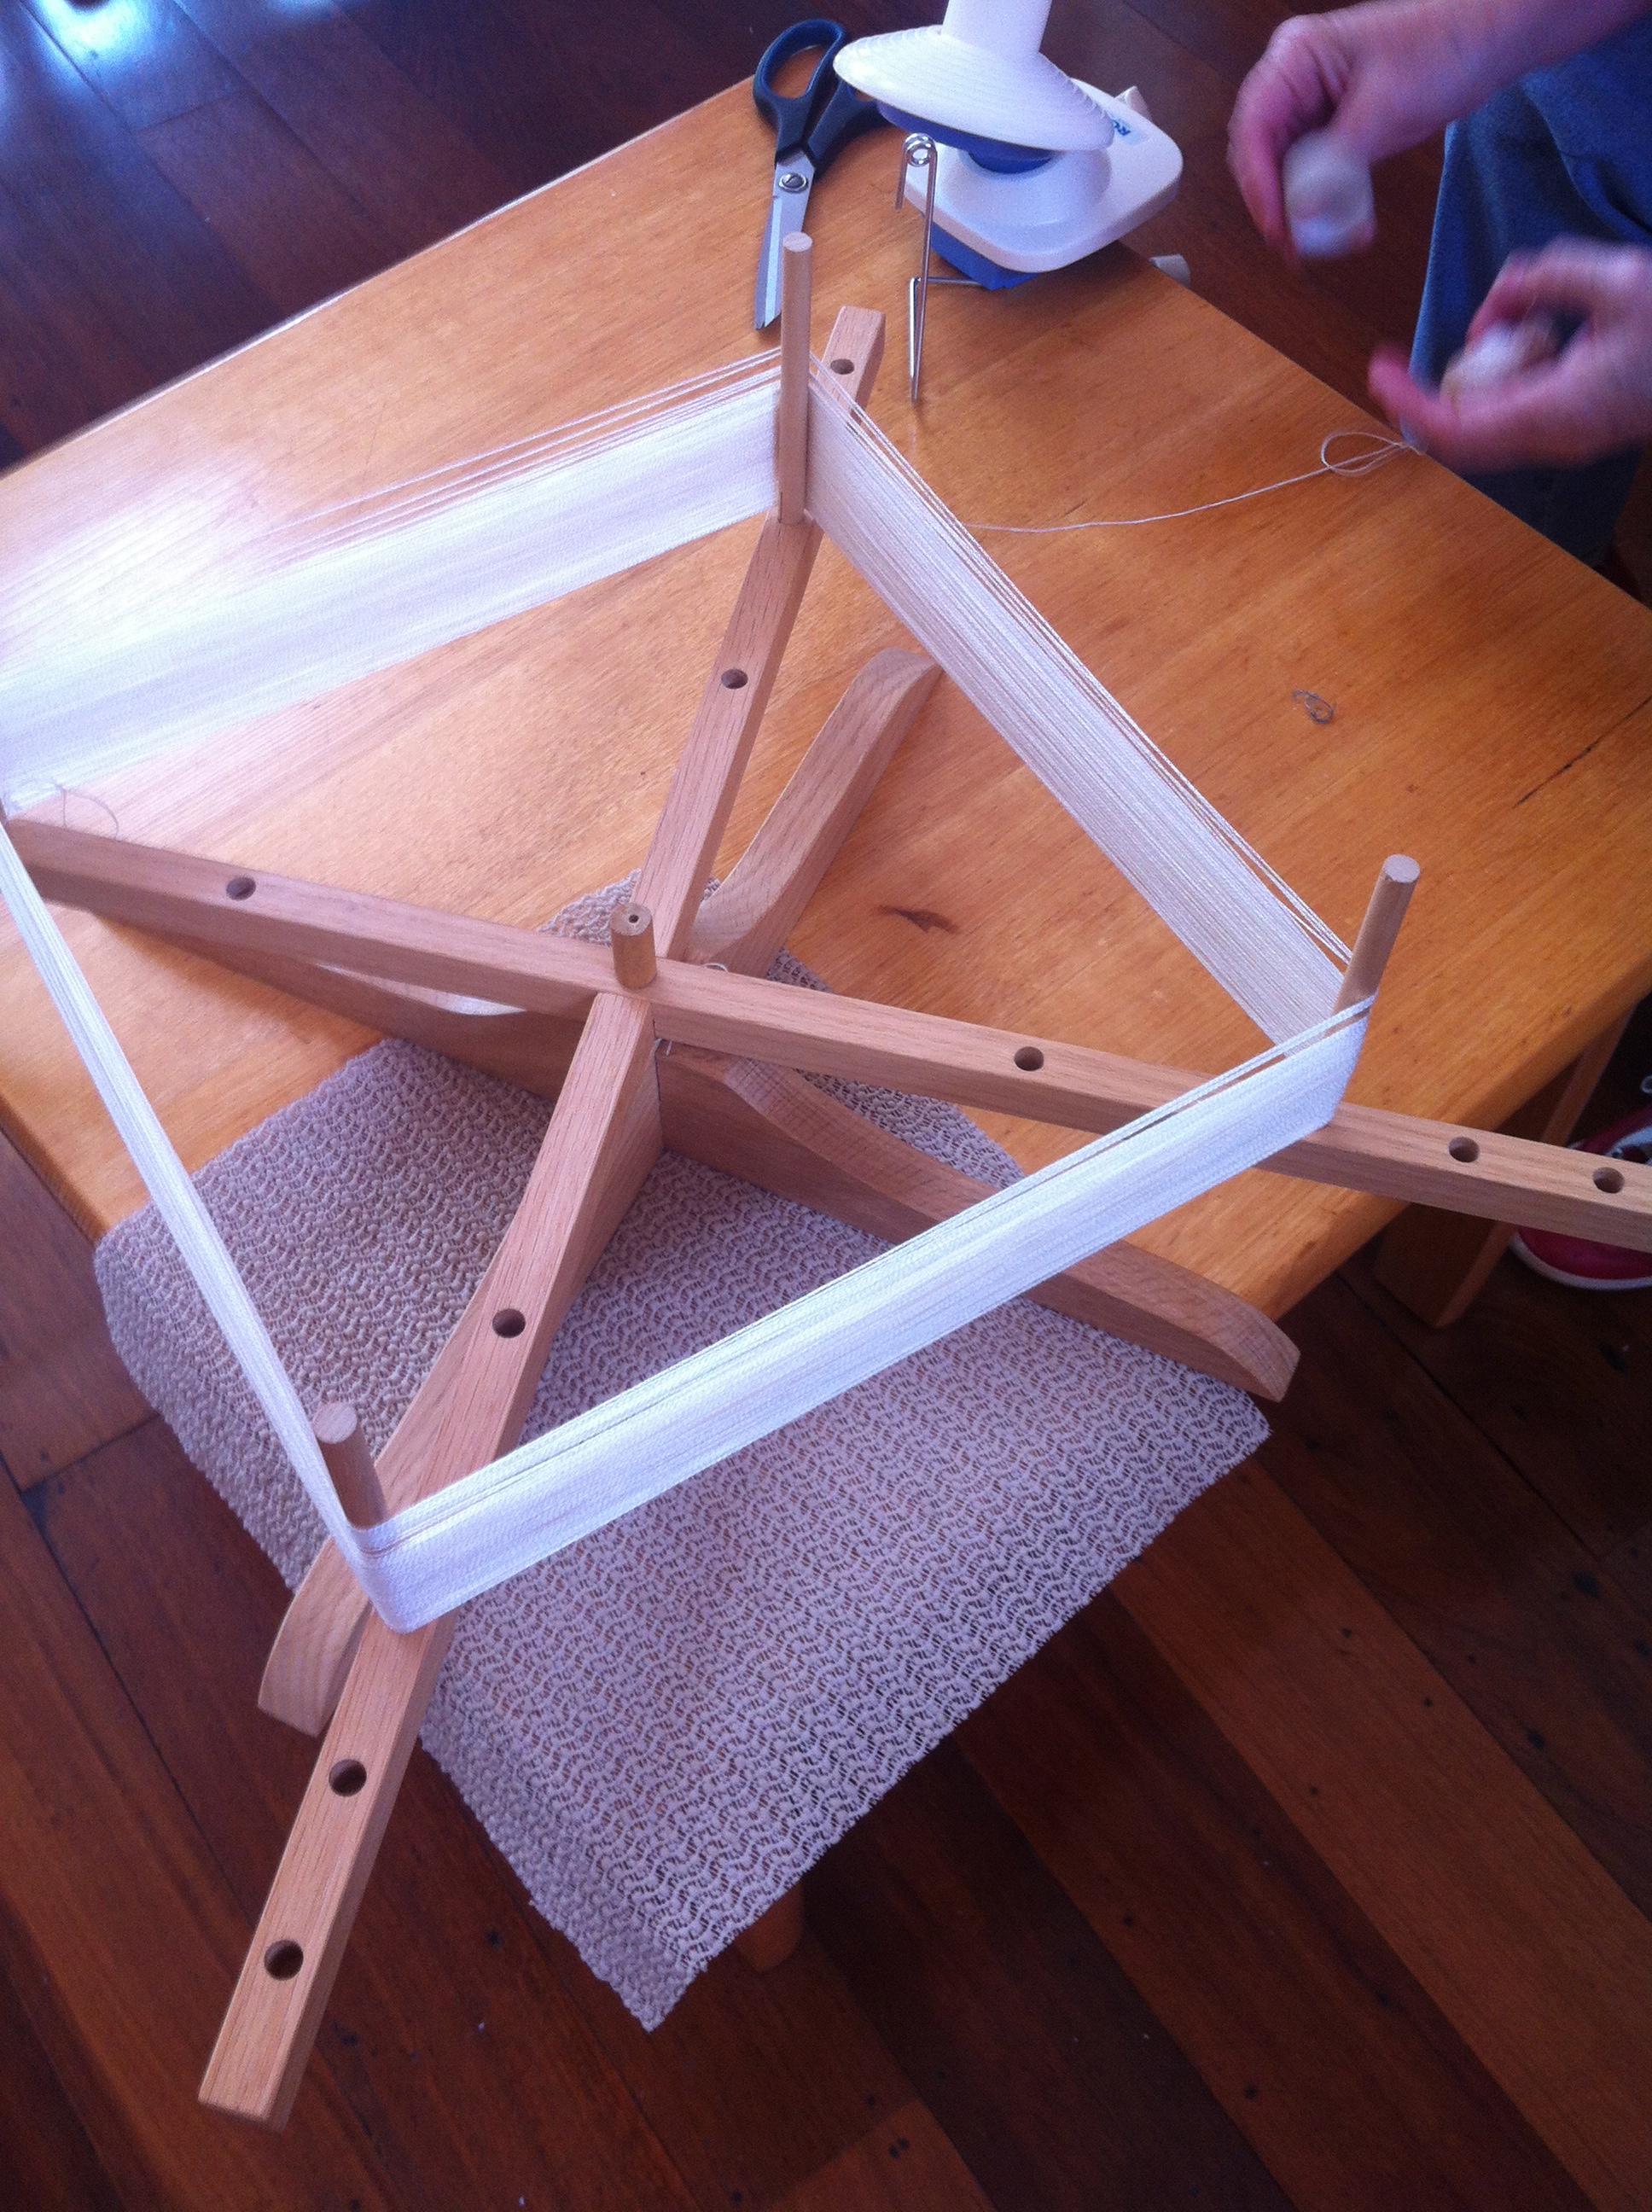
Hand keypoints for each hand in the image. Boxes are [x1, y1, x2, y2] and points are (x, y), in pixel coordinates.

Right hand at [1228, 5, 1485, 258]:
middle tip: (1293, 247)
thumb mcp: (1385, 107)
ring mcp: (1313, 106)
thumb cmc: (1443, 47)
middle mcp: (1295, 81)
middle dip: (1274, 203)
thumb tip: (1299, 212)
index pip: (1253, 127)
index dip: (1257, 182)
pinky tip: (1346, 226)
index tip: (1275, 226)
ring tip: (1321, 244)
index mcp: (1296, 57)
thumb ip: (1337, 162)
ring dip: (1301, 211)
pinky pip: (1314, 176)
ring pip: (1284, 171)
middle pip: (1260, 154)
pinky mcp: (1333, 130)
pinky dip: (1327, 204)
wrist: (1487, 40)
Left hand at [1368, 240, 1651, 469]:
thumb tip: (1496, 301)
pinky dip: (1503, 374)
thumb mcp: (1616, 280)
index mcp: (1556, 413)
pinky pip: (1516, 411)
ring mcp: (1566, 438)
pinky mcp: (1577, 426)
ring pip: (1486, 424)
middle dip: (1427, 394)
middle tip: (1403, 359)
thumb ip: (1543, 279)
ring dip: (1473, 378)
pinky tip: (1533, 329)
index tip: (1378, 369)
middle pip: (1460, 437)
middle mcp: (1554, 438)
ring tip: (1502, 321)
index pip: (1454, 431)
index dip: (1407, 402)